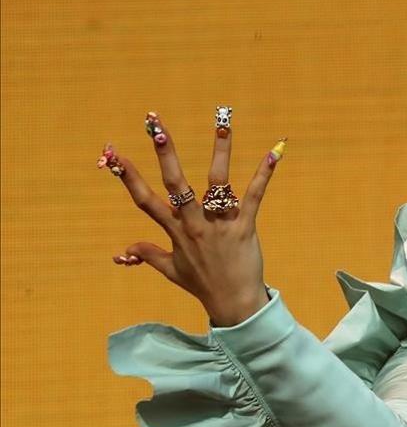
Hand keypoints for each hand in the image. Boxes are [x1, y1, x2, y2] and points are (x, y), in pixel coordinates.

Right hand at [102, 109, 285, 325]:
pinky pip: (255, 195)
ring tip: (222, 123)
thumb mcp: (171, 270)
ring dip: (220, 151)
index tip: (112, 153)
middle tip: (157, 125)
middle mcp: (194, 223)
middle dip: (166, 153)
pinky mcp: (245, 226)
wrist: (234, 303)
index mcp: (174, 230)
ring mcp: (220, 224)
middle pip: (176, 184)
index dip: (128, 177)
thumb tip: (124, 250)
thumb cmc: (203, 284)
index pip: (144, 199)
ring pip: (217, 182)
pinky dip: (264, 174)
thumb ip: (149, 254)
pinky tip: (274, 152)